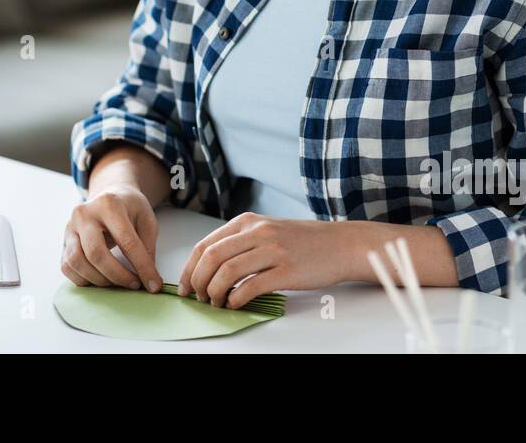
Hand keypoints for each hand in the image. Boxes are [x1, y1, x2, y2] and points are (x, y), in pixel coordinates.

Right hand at [61, 183, 162, 292]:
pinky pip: (67, 267)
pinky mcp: (64, 241)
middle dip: (117, 276)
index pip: (126, 241)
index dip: (142, 266)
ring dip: (99, 280)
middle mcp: (84, 214)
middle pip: (95, 253)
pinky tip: (100, 280)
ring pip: (77, 262)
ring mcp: (70, 227)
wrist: (108, 195)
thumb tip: (147, 277)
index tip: (153, 284)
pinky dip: (84, 280)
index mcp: (109, 204)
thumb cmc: (129, 208)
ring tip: (117, 282)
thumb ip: (147, 246)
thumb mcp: (147, 219)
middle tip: (133, 284)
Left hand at [178, 212, 352, 308]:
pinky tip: (235, 304)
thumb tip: (209, 266)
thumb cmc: (304, 241)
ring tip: (216, 303)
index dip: (189, 268)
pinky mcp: (286, 271)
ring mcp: (272, 250)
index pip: (205, 244)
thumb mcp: (268, 229)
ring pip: (227, 273)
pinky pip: (250, 287)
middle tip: (197, 298)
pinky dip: (236, 299)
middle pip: (212, 258)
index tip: (185, 286)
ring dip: (214, 293)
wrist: (341, 244)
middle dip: (197, 282)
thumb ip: (241, 241)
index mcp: (248, 221)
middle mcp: (257, 232)